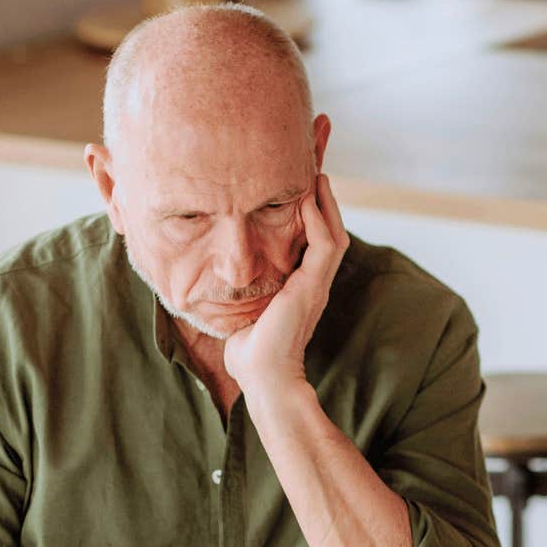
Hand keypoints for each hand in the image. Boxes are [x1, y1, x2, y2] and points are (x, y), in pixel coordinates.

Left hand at [220, 173, 349, 394]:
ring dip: (326, 204)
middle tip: (315, 172)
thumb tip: (212, 271)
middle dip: (325, 202)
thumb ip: (240, 287)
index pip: (315, 243)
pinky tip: (306, 201)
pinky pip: (325, 245)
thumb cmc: (248, 350)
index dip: (312, 216)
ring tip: (316, 177)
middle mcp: (314, 282)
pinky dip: (318, 221)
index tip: (299, 189)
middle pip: (331, 232)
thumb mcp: (242, 307)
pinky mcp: (312, 287)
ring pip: (334, 234)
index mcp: (301, 286)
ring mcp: (316, 284)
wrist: (262, 375)